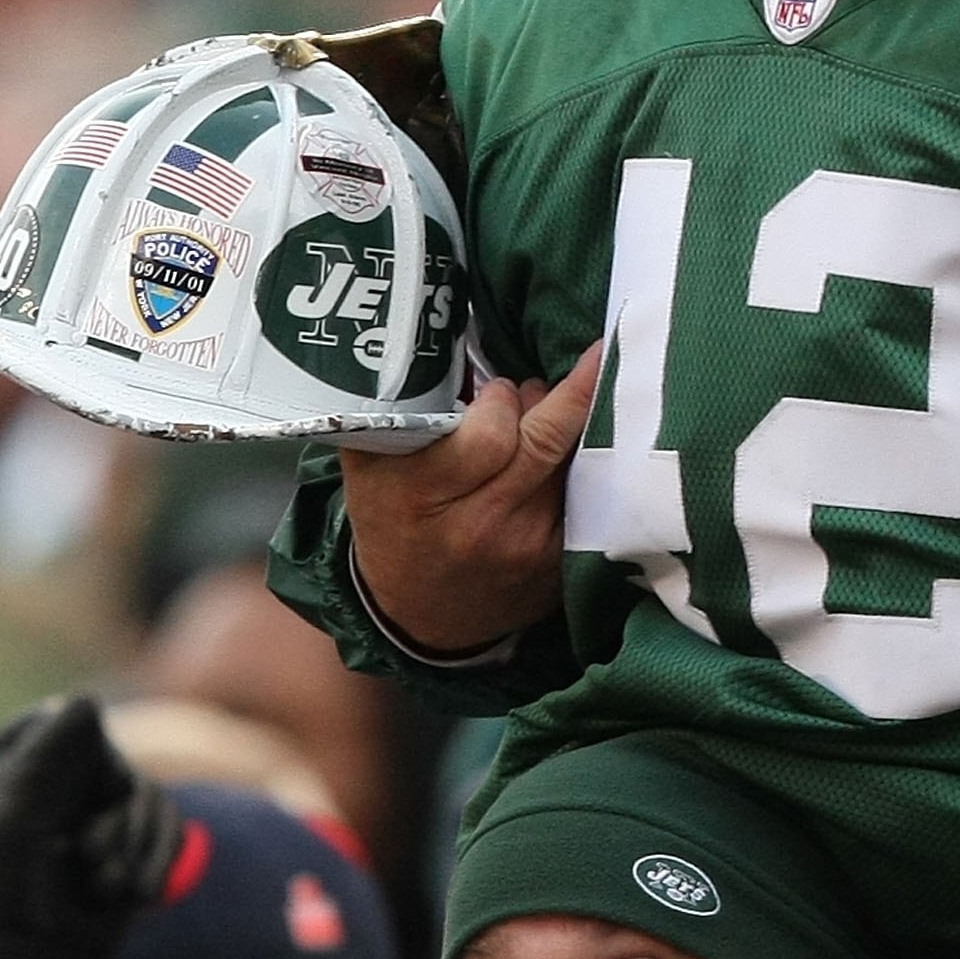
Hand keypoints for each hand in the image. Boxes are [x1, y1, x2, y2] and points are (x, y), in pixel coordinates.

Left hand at [0, 697, 179, 958]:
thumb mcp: (11, 818)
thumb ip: (48, 755)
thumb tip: (89, 699)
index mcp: (23, 756)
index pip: (72, 727)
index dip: (77, 774)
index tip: (53, 823)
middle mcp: (65, 776)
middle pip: (123, 768)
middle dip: (115, 824)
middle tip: (83, 860)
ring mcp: (103, 810)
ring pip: (156, 802)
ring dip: (134, 852)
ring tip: (102, 887)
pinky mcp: (136, 844)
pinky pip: (177, 832)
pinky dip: (160, 865)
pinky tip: (131, 896)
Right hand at [342, 341, 601, 654]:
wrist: (418, 616)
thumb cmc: (393, 522)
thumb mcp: (371, 466)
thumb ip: (397, 407)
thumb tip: (445, 343)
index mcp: (424, 497)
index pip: (493, 431)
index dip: (503, 399)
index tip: (496, 389)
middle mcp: (481, 527)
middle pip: (547, 440)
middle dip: (554, 398)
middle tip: (536, 388)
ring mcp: (527, 551)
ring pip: (572, 462)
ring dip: (567, 430)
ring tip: (543, 419)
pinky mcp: (559, 566)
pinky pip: (588, 496)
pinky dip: (580, 468)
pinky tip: (564, 458)